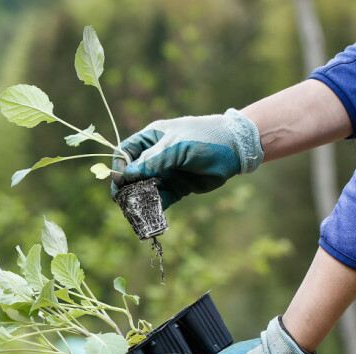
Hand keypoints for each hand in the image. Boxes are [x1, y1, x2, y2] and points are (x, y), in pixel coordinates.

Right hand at [111, 109, 263, 208]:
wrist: (236, 149)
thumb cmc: (205, 138)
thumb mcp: (177, 147)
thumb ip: (153, 161)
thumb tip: (127, 175)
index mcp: (152, 138)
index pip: (126, 151)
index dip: (119, 165)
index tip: (120, 180)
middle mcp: (156, 156)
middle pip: (132, 172)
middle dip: (127, 186)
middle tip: (123, 200)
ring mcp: (166, 172)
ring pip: (144, 188)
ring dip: (139, 199)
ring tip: (135, 210)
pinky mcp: (177, 187)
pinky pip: (161, 198)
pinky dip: (155, 206)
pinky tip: (151, 213)